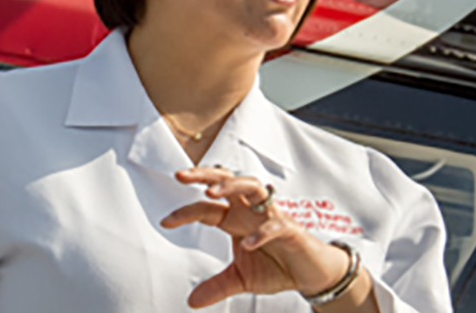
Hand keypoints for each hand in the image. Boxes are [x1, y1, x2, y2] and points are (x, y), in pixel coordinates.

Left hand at [159, 166, 351, 307]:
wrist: (310, 275)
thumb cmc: (277, 267)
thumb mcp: (241, 279)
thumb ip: (217, 286)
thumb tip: (192, 301)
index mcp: (236, 219)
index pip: (207, 208)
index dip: (185, 212)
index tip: (165, 221)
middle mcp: (251, 212)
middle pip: (227, 181)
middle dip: (205, 175)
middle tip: (181, 175)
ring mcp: (272, 216)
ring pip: (252, 187)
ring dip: (232, 186)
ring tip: (211, 193)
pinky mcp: (290, 230)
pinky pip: (275, 225)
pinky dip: (261, 232)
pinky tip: (248, 243)